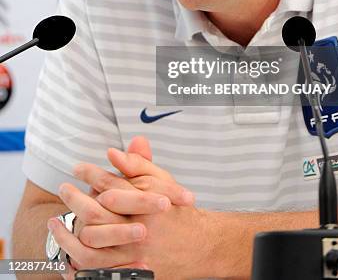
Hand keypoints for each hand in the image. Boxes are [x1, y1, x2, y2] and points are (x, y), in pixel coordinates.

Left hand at [48, 137, 204, 278]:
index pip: (109, 184)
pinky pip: (96, 268)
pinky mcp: (129, 269)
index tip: (77, 168)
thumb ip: (138, 165)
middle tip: (64, 187)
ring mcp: (133, 251)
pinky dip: (77, 259)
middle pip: (96, 212)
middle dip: (74, 198)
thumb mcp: (163, 181)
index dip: (90, 173)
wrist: (200, 244)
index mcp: (145, 202)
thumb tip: (113, 152)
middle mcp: (138, 227)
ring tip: (56, 219)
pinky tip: (68, 247)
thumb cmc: (177, 209)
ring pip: (91, 243)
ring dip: (68, 231)